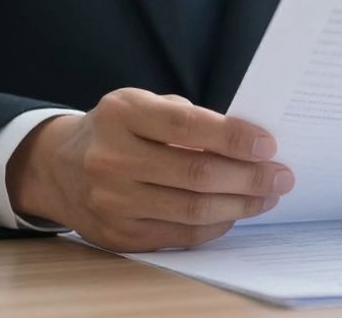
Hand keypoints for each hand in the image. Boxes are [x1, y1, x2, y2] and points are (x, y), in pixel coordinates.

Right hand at [7, 88, 293, 251]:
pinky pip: (179, 235)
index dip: (232, 137)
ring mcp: (111, 202)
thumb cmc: (117, 130)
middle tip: (281, 176)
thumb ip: (187, 119)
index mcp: (121, 114)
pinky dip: (214, 225)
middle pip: (195, 175)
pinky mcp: (117, 235)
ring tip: (267, 195)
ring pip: (192, 210)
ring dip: (240, 205)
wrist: (60, 166)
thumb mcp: (142, 105)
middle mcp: (111, 159)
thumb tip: (248, 143)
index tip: (267, 144)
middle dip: (249, 177)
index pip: (187, 127)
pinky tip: (234, 212)